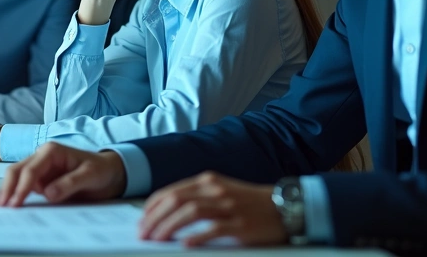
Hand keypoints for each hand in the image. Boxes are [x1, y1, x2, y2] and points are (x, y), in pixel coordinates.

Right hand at [0, 142, 126, 206]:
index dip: (21, 187)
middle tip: (0, 206)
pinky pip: (25, 188)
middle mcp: (41, 158)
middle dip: (7, 188)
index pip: (30, 170)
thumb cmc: (101, 170)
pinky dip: (16, 196)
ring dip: (7, 192)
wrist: (109, 173)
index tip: (15, 203)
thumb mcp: (90, 175)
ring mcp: (39, 169)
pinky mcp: (40, 181)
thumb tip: (48, 194)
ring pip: (17, 178)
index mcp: (51, 151)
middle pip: (17, 171)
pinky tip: (9, 206)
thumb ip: (69, 183)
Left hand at [139, 172, 286, 246]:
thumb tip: (169, 212)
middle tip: (143, 233)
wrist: (284, 207)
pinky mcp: (241, 224)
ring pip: (190, 212)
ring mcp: (229, 206)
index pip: (171, 191)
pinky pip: (214, 229)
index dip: (152, 207)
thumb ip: (198, 197)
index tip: (142, 221)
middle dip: (155, 218)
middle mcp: (216, 190)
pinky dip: (197, 237)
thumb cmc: (250, 202)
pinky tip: (185, 245)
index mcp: (208, 181)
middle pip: (176, 201)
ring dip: (169, 226)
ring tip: (157, 239)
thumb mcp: (222, 191)